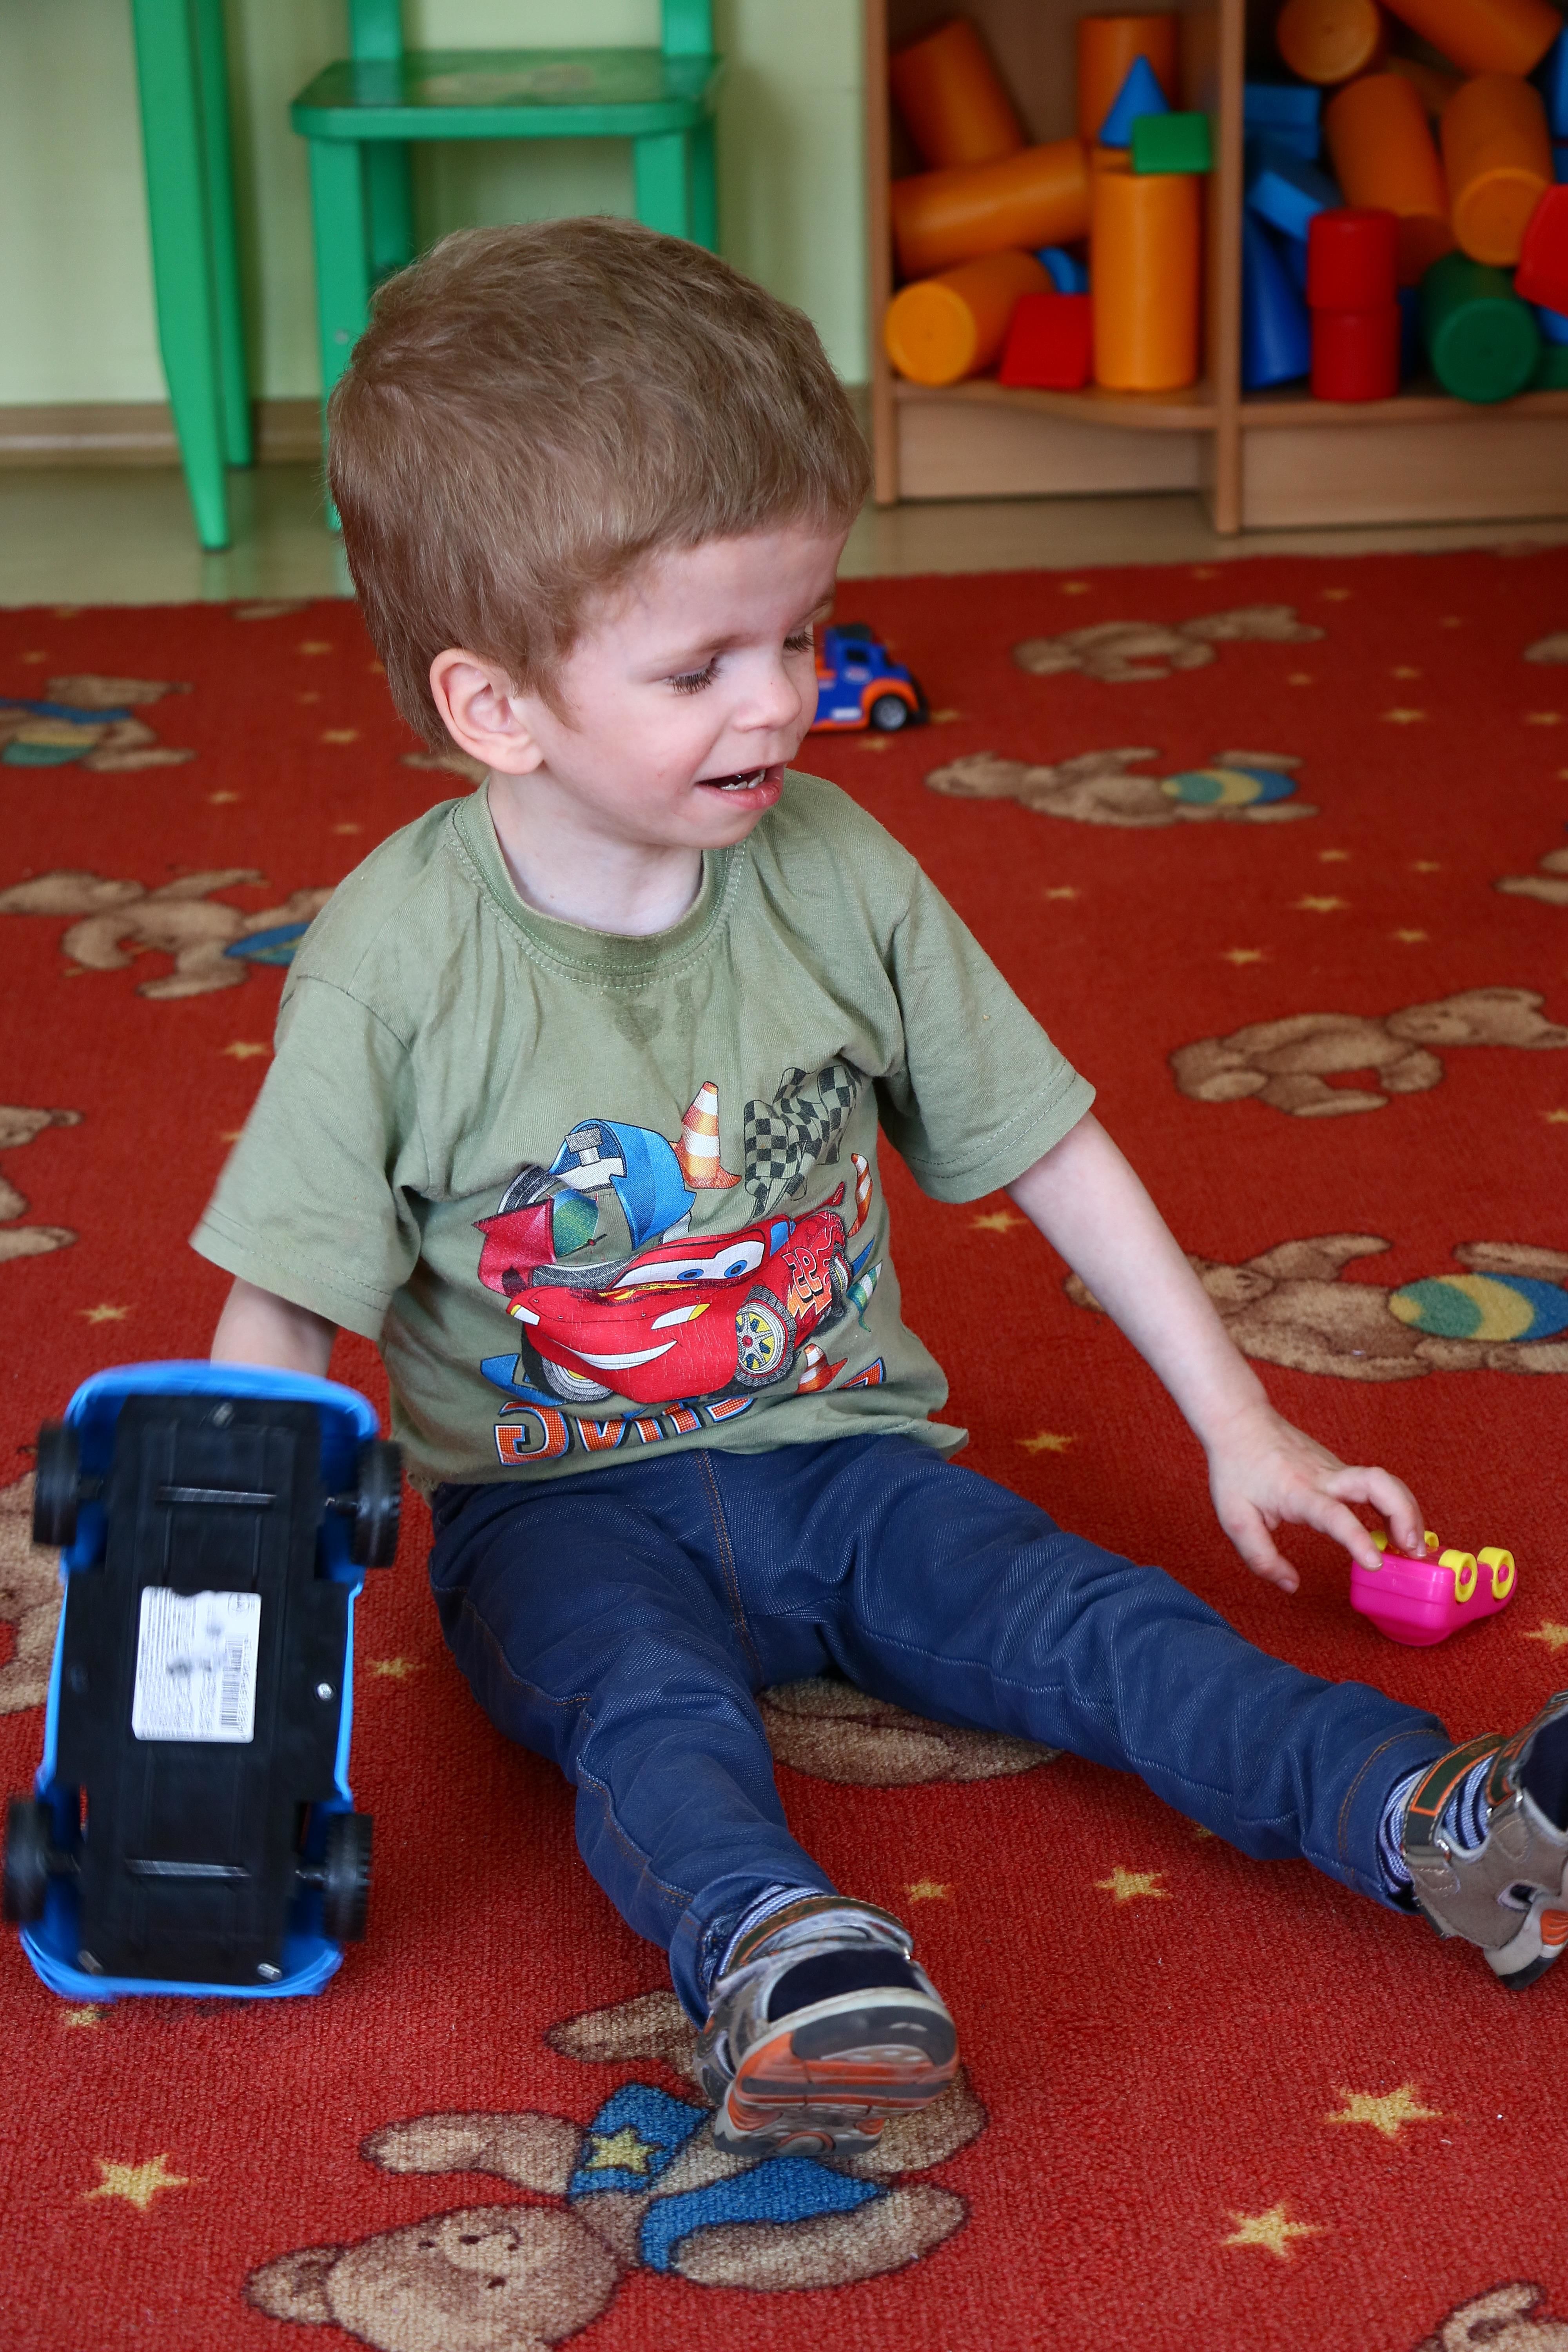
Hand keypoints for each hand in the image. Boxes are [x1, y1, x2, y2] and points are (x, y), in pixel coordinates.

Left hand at [1203, 1400, 1422, 1593]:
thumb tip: (1291, 1585)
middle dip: (1403, 1514)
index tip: (1375, 1562)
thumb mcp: (1235, 1519)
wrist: (1239, 1421)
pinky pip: (1377, 1484)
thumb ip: (1261, 1557)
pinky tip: (1399, 1528)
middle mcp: (1324, 1477)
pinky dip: (1395, 1504)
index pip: (1334, 1515)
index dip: (1356, 1538)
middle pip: (1377, 1484)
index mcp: (1298, 1492)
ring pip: (1384, 1481)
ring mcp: (1336, 1469)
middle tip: (1413, 1549)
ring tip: (1414, 1545)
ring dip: (1406, 1510)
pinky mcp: (1340, 1468)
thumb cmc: (1236, 1470)